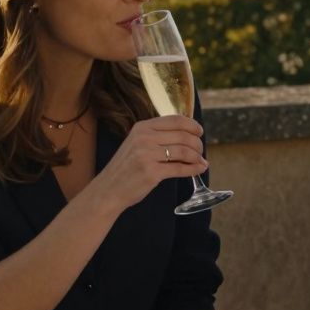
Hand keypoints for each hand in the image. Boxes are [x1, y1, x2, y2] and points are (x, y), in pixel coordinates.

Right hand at [90, 115, 206, 210]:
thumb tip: (187, 135)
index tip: (200, 132)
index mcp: (141, 127)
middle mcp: (144, 138)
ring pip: (183, 151)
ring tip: (201, 161)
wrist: (108, 189)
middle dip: (197, 144)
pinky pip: (180, 168)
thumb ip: (156, 137)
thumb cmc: (125, 168)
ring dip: (197, 157)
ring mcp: (147, 155)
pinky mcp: (151, 172)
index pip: (175, 120)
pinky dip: (193, 169)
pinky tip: (199, 169)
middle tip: (201, 151)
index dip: (192, 125)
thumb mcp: (136, 144)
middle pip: (182, 135)